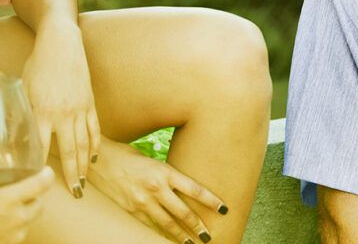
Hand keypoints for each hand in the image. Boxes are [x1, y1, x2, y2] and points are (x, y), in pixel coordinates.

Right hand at [0, 167, 53, 243]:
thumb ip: (2, 177)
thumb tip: (0, 161)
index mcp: (8, 200)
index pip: (42, 183)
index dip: (46, 175)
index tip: (45, 171)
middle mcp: (16, 218)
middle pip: (39, 203)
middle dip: (31, 197)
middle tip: (17, 192)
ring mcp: (15, 234)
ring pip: (30, 218)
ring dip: (23, 212)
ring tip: (6, 208)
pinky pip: (20, 231)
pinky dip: (15, 226)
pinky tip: (3, 222)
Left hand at [20, 20, 100, 197]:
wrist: (63, 44)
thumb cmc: (39, 65)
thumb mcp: (25, 90)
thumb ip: (25, 114)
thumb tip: (20, 137)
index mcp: (43, 111)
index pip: (42, 146)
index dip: (42, 166)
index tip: (42, 181)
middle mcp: (64, 113)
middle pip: (69, 150)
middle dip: (72, 173)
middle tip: (76, 191)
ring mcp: (80, 109)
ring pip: (84, 143)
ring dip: (84, 164)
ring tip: (85, 181)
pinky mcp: (90, 103)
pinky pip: (94, 129)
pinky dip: (95, 145)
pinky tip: (94, 157)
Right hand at [89, 137, 227, 243]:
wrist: (100, 161)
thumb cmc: (131, 158)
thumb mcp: (155, 163)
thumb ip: (170, 177)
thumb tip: (187, 191)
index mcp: (166, 172)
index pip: (195, 190)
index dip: (211, 202)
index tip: (223, 210)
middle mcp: (156, 188)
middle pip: (183, 212)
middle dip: (197, 227)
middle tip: (208, 236)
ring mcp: (142, 201)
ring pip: (167, 223)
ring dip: (181, 235)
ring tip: (191, 243)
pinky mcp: (130, 211)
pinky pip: (149, 226)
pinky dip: (159, 234)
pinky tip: (167, 240)